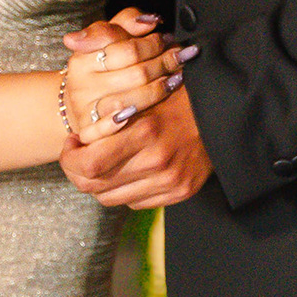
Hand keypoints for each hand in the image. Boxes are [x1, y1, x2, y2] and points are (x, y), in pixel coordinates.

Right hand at [60, 7, 183, 142]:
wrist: (77, 104)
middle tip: (181, 58)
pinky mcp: (90, 132)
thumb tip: (150, 21)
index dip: (153, 44)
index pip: (127, 49)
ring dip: (159, 91)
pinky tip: (145, 111)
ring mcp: (85, 109)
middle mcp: (81, 83)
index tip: (168, 41)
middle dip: (163, 64)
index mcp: (82, 57)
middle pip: (135, 74)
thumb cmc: (99, 67)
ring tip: (176, 80)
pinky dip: (128, 119)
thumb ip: (127, 22)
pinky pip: (111, 129)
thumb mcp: (108, 38)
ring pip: (130, 101)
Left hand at [62, 78, 212, 209]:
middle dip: (78, 172)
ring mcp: (171, 181)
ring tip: (103, 161)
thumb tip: (79, 139)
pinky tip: (128, 169)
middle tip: (80, 155)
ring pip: (111, 199)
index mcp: (146, 132)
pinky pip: (136, 203)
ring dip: (100, 183)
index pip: (89, 165)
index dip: (71, 158)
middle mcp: (158, 162)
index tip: (73, 142)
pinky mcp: (181, 191)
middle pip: (95, 187)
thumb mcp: (142, 93)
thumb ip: (110, 115)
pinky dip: (124, 189)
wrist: (224, 108)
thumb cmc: (179, 93)